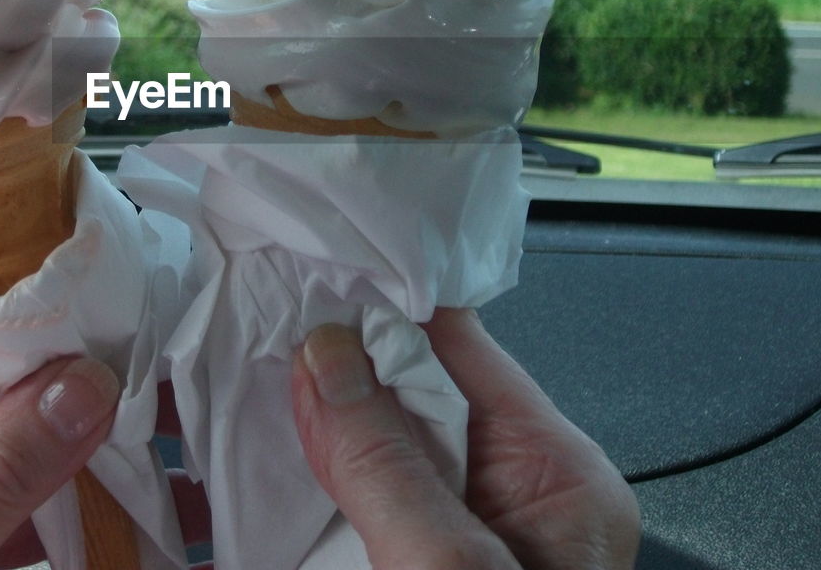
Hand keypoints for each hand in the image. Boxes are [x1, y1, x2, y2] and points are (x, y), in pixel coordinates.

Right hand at [292, 310, 639, 569]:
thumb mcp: (450, 567)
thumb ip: (387, 467)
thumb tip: (329, 359)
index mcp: (562, 480)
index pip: (467, 350)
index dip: (390, 309)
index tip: (319, 279)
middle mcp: (519, 501)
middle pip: (414, 400)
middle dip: (344, 373)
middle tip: (269, 342)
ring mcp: (466, 537)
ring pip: (381, 453)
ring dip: (323, 430)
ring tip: (258, 391)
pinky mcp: (420, 563)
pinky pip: (366, 507)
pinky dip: (320, 489)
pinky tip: (275, 464)